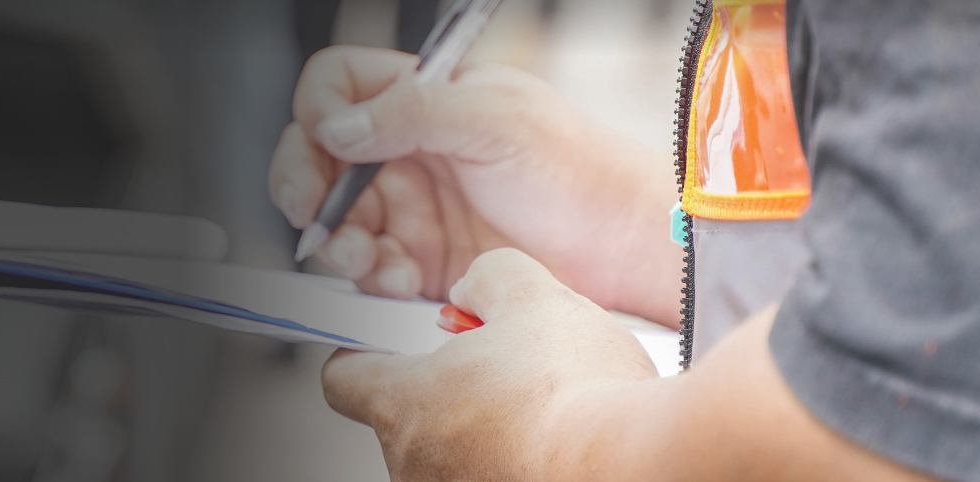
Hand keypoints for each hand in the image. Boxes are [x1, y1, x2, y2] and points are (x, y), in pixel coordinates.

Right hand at [268, 46, 682, 324]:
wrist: (622, 247)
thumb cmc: (578, 170)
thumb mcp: (496, 120)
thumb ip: (412, 112)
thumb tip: (335, 127)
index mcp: (425, 97)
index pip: (340, 86)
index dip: (320, 110)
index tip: (328, 142)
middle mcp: (411, 149)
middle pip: (320, 156)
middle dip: (306, 186)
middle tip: (311, 214)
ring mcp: (415, 207)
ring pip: (338, 219)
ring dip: (338, 242)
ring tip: (366, 260)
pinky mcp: (424, 263)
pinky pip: (369, 270)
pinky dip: (371, 278)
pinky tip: (398, 280)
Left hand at [321, 248, 658, 479]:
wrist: (636, 462)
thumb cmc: (580, 392)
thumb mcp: (532, 296)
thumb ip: (489, 277)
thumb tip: (475, 288)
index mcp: (406, 404)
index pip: (343, 381)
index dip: (363, 357)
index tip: (385, 349)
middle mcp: (413, 466)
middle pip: (410, 418)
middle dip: (452, 390)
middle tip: (505, 371)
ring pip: (454, 454)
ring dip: (487, 431)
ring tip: (545, 412)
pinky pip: (491, 477)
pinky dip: (515, 464)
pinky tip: (558, 446)